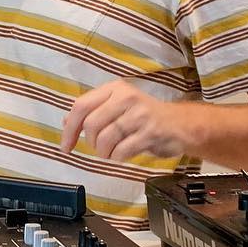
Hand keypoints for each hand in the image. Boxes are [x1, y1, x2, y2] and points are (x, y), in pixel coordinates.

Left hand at [60, 80, 199, 161]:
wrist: (182, 124)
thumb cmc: (144, 116)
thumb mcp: (117, 107)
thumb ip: (93, 112)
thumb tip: (65, 122)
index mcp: (114, 89)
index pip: (81, 106)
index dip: (69, 129)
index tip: (66, 146)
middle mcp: (126, 97)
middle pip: (91, 125)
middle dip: (91, 143)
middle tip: (100, 148)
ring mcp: (140, 115)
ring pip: (106, 140)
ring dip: (104, 153)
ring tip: (112, 152)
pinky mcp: (151, 133)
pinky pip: (122, 151)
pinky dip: (118, 157)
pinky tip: (124, 154)